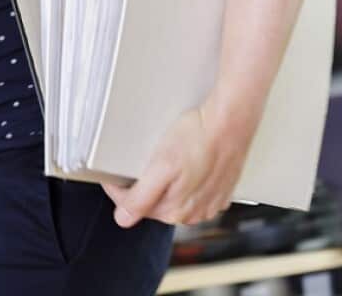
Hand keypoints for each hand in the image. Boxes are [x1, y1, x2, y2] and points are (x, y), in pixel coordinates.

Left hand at [101, 102, 255, 227]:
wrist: (231, 122)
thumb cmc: (198, 138)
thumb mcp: (161, 165)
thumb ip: (141, 197)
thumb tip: (123, 219)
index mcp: (175, 211)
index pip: (133, 207)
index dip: (118, 189)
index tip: (111, 174)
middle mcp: (193, 213)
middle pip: (153, 205)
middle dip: (141, 187)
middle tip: (136, 164)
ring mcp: (209, 204)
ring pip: (173, 200)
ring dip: (163, 185)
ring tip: (163, 161)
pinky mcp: (220, 192)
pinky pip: (194, 193)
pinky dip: (185, 182)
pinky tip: (185, 164)